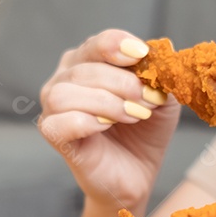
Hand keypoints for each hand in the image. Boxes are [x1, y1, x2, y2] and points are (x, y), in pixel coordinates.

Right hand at [39, 29, 179, 211]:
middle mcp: (64, 80)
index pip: (96, 44)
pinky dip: (86, 121)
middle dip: (121, 82)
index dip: (116, 44)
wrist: (137, 171)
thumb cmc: (144, 130)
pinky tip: (107, 127)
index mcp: (88, 62)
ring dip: (105, 103)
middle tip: (147, 101)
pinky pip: (58, 123)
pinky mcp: (53, 135)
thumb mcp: (161, 97)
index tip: (142, 54)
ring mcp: (54, 108)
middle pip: (82, 68)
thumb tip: (156, 57)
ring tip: (132, 116)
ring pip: (64, 94)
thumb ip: (158, 75)